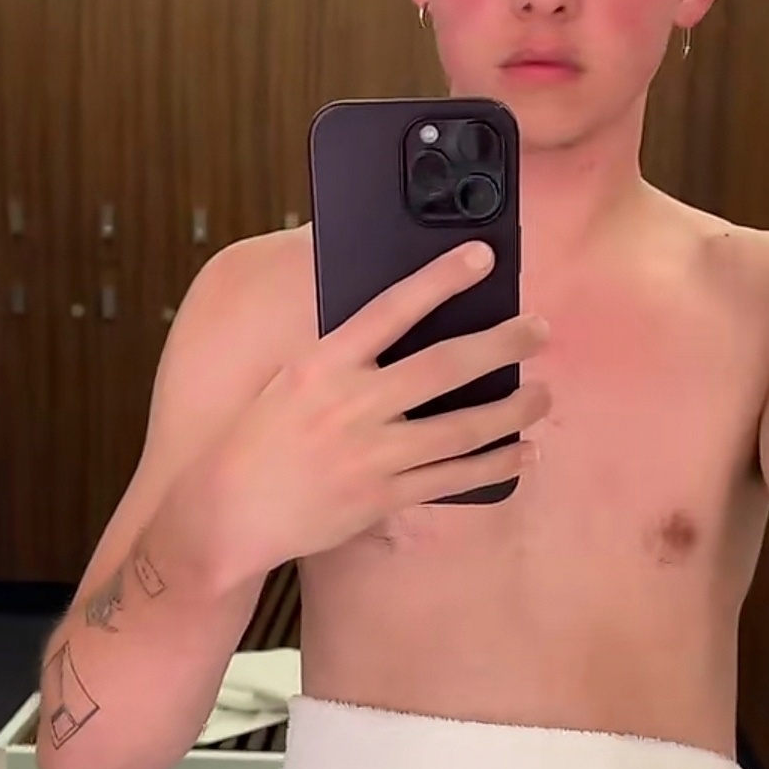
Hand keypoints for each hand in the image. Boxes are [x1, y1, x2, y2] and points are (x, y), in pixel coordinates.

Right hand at [170, 241, 550, 593]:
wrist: (225, 513)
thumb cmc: (258, 440)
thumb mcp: (290, 381)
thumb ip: (343, 356)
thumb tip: (397, 326)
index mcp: (323, 364)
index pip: (391, 309)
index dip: (440, 279)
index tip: (481, 256)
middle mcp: (351, 405)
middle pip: (443, 366)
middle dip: (500, 343)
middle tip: (538, 328)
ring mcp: (370, 455)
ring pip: (461, 428)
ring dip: (512, 409)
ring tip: (543, 394)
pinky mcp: (382, 497)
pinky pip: (452, 478)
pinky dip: (494, 464)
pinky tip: (523, 452)